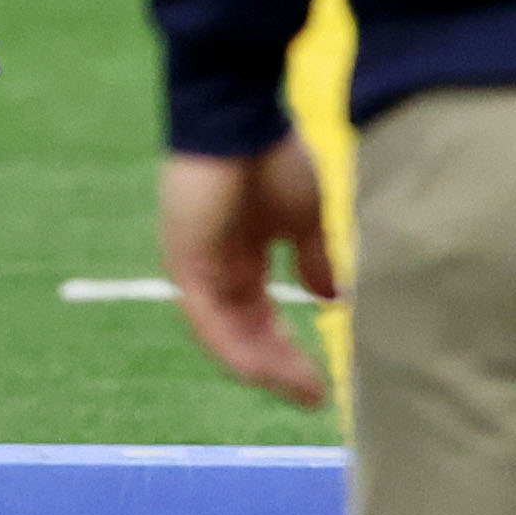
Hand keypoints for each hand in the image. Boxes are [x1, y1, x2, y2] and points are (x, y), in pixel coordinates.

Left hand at [158, 133, 336, 408]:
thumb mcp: (306, 219)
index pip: (262, 318)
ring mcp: (196, 268)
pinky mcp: (184, 264)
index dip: (291, 350)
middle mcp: (217, 268)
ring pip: (228, 336)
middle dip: (281, 368)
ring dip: (264, 367)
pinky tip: (264, 371)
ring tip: (301, 391)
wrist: (241, 117)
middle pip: (245, 334)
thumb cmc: (274, 157)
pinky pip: (208, 321)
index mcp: (243, 255)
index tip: (322, 381)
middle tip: (315, 397)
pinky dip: (237, 348)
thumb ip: (315, 260)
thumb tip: (331, 299)